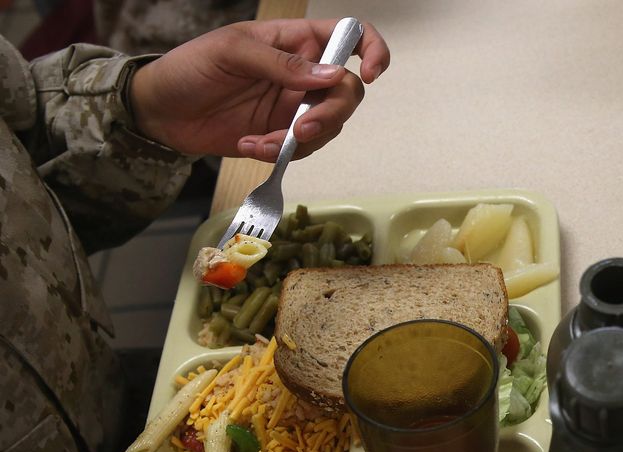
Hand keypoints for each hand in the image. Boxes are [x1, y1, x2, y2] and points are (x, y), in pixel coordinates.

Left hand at [129, 19, 389, 161]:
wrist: (158, 111)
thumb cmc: (189, 67)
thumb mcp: (232, 52)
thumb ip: (282, 63)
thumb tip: (331, 74)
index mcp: (295, 41)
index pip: (350, 36)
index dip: (371, 51)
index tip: (369, 74)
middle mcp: (304, 74)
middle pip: (347, 92)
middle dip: (331, 114)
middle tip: (302, 129)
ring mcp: (294, 106)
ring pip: (330, 126)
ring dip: (302, 140)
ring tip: (260, 142)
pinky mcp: (281, 136)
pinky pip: (302, 149)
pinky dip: (279, 153)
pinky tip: (250, 145)